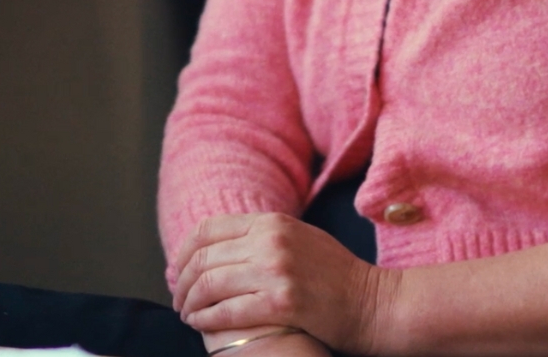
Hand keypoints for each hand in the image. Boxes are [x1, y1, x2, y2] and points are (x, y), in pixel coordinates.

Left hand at [172, 212, 388, 353]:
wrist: (370, 301)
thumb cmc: (334, 274)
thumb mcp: (299, 237)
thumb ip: (263, 235)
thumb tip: (220, 246)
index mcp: (272, 221)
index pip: (209, 229)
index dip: (184, 251)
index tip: (177, 270)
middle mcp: (270, 240)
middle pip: (204, 257)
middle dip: (183, 282)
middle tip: (179, 299)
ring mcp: (276, 270)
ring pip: (210, 284)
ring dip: (190, 303)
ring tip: (187, 315)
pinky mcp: (280, 302)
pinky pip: (227, 311)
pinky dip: (206, 320)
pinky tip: (201, 326)